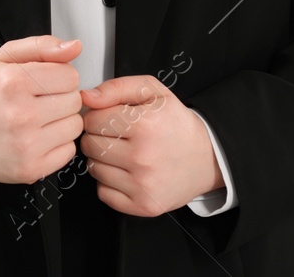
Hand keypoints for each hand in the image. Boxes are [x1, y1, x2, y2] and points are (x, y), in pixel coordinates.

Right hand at [0, 35, 84, 184]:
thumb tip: (74, 47)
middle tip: (39, 101)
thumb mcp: (5, 58)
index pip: (70, 75)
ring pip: (75, 126)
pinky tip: (39, 138)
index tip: (44, 82)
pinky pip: (69, 151)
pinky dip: (58, 144)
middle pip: (74, 100)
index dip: (59, 76)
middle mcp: (19, 114)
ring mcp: (25, 145)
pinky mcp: (30, 168)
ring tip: (39, 119)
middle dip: (61, 98)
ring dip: (62, 121)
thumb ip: (42, 46)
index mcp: (13, 82)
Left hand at [78, 76, 222, 216]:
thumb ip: (117, 87)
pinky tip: (125, 172)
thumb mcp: (153, 92)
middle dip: (97, 137)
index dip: (97, 117)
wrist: (207, 158)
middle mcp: (143, 157)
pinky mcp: (142, 206)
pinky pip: (103, 193)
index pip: (92, 120)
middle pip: (89, 145)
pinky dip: (109, 183)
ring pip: (94, 169)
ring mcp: (142, 185)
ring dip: (102, 160)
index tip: (109, 119)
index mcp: (145, 124)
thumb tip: (86, 97)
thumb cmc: (176, 124)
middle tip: (116, 136)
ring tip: (123, 153)